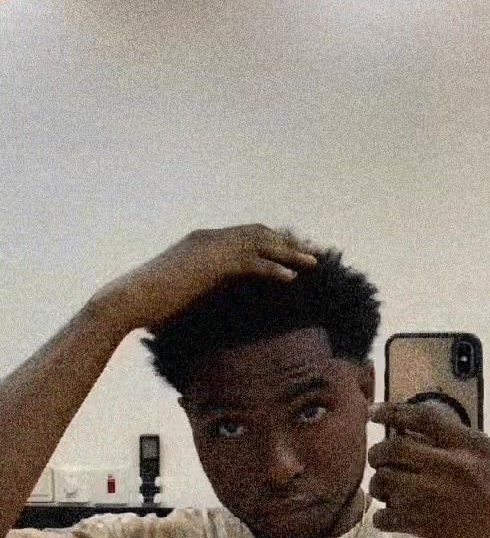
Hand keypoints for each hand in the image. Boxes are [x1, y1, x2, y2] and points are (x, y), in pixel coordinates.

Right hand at [93, 225, 317, 333]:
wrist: (128, 301)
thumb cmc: (149, 304)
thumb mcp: (184, 292)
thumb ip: (204, 289)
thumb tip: (218, 301)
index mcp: (203, 241)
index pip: (246, 234)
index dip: (272, 241)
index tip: (292, 251)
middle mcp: (210, 237)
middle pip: (260, 233)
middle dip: (289, 242)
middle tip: (313, 252)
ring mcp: (211, 247)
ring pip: (262, 243)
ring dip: (290, 252)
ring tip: (313, 262)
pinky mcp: (212, 263)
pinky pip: (252, 262)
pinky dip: (274, 268)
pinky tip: (291, 278)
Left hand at [367, 401, 489, 537]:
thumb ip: (463, 443)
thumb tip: (423, 428)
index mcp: (471, 446)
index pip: (424, 417)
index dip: (393, 411)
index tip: (373, 413)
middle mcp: (452, 465)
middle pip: (395, 447)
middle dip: (377, 454)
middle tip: (377, 461)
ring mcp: (437, 495)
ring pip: (385, 481)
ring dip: (378, 486)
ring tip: (384, 491)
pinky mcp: (426, 525)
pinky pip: (385, 516)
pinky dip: (382, 518)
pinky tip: (389, 519)